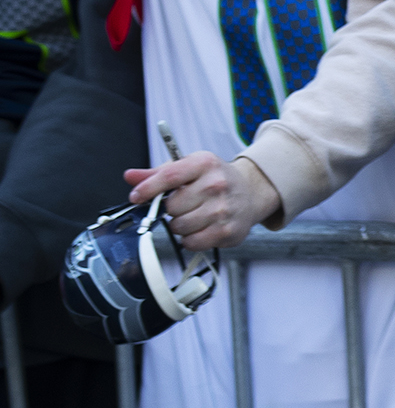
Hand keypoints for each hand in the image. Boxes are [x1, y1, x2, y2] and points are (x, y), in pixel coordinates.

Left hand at [124, 153, 281, 250]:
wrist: (251, 192)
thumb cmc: (214, 179)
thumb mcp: (189, 167)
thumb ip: (158, 173)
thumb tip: (131, 176)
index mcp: (205, 164)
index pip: (169, 177)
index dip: (148, 189)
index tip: (136, 197)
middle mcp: (217, 185)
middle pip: (172, 206)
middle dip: (171, 209)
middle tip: (183, 205)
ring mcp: (224, 209)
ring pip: (179, 227)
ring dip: (180, 225)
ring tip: (193, 216)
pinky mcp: (228, 231)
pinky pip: (191, 243)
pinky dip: (189, 239)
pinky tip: (200, 228)